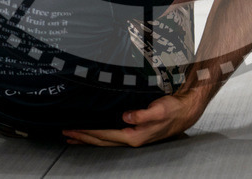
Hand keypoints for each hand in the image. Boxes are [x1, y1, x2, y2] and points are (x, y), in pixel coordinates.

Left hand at [61, 91, 205, 146]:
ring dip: (88, 139)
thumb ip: (142, 114)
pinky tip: (94, 133)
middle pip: (101, 141)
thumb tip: (126, 116)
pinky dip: (99, 135)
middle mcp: (132, 139)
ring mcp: (133, 137)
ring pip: (105, 140)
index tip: (73, 129)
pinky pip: (111, 136)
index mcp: (134, 136)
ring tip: (73, 137)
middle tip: (65, 133)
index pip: (105, 135)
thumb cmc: (173, 110)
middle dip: (83, 138)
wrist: (186, 111)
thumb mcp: (159, 110)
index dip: (87, 133)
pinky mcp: (134, 132)